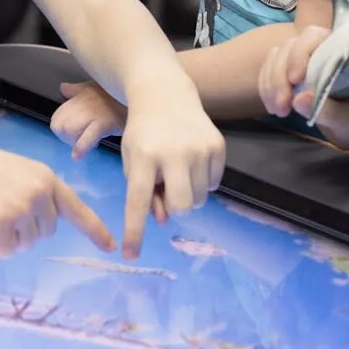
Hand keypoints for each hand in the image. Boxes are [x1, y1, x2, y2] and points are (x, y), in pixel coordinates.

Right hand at [0, 141, 115, 257]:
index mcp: (45, 178)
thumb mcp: (14, 172)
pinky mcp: (4, 227)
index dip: (94, 230)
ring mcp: (23, 211)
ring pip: (27, 244)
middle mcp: (40, 194)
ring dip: (9, 239)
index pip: (75, 208)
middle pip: (46, 232)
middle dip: (26, 230)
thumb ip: (33, 192)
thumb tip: (39, 222)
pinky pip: (7, 251)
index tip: (111, 247)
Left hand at [51, 81, 127, 157]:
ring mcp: (94, 111)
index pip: (57, 115)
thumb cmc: (120, 98)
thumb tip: (63, 88)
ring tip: (84, 145)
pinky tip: (78, 155)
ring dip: (73, 142)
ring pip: (69, 130)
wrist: (143, 102)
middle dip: (65, 137)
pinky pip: (86, 137)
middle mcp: (84, 101)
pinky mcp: (105, 122)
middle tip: (78, 141)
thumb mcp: (97, 88)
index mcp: (81, 93)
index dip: (61, 128)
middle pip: (59, 124)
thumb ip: (78, 90)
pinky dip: (81, 148)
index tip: (72, 133)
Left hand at [118, 76, 225, 259]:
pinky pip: (213, 184)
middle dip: (174, 207)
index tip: (130, 254)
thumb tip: (164, 220)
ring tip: (177, 170)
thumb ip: (143, 192)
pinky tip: (191, 160)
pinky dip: (202, 180)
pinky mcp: (218, 145)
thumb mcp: (132, 159)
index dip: (134, 230)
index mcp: (144, 157)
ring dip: (188, 193)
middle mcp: (173, 153)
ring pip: (199, 198)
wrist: (164, 94)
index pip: (137, 200)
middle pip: (181, 206)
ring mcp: (199, 149)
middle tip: (167, 190)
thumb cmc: (143, 133)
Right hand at [258, 26, 348, 153]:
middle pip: (288, 48)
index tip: (295, 80)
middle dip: (279, 77)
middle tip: (283, 108)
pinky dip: (266, 89)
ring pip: (275, 58)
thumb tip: (299, 100)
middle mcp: (317, 48)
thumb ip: (330, 111)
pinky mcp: (287, 71)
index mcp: (338, 50)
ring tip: (278, 111)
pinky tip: (273, 108)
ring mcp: (300, 59)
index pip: (313, 36)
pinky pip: (268, 72)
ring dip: (270, 84)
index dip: (299, 54)